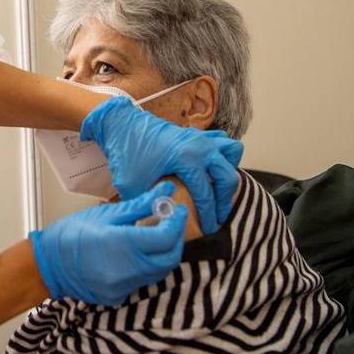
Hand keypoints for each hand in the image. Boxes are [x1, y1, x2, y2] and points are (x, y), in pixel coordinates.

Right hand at [29, 182, 188, 305]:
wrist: (47, 265)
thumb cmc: (71, 235)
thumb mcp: (106, 214)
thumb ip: (140, 205)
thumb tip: (165, 191)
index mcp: (123, 245)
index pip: (166, 237)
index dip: (176, 222)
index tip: (177, 209)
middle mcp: (127, 270)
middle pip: (169, 258)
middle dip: (176, 239)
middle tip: (171, 221)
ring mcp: (123, 287)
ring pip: (159, 272)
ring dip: (163, 253)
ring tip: (156, 235)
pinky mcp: (118, 297)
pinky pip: (143, 281)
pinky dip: (147, 266)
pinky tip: (139, 253)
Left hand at [80, 96, 241, 232]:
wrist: (121, 124)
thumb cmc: (126, 154)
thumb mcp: (132, 186)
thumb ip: (148, 205)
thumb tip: (160, 224)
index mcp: (186, 159)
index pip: (206, 194)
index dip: (208, 215)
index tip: (208, 229)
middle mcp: (199, 146)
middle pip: (228, 178)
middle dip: (224, 201)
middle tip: (216, 216)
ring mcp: (200, 137)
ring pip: (232, 153)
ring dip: (227, 173)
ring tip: (216, 189)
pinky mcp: (197, 133)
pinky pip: (223, 141)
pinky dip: (222, 155)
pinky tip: (209, 170)